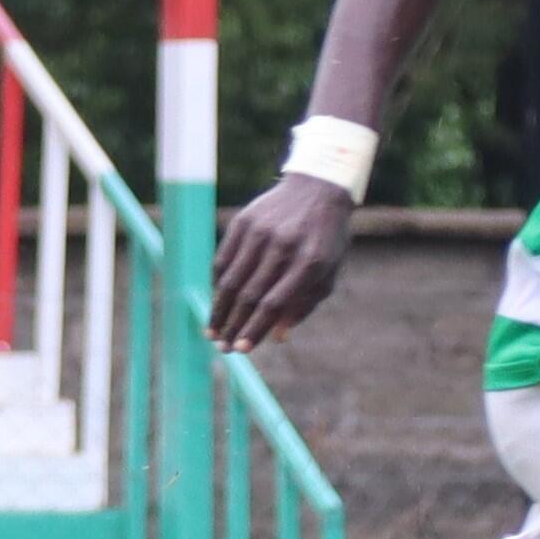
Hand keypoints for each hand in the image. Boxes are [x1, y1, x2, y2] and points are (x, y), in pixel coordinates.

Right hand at [208, 172, 359, 348]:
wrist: (318, 188)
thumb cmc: (325, 239)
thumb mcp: (327, 272)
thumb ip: (304, 305)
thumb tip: (276, 337)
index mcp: (309, 263)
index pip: (274, 304)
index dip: (255, 329)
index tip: (241, 349)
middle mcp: (283, 246)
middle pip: (249, 295)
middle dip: (232, 325)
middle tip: (222, 347)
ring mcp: (261, 232)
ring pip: (231, 279)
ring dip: (219, 310)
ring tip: (212, 331)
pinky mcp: (244, 221)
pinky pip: (224, 258)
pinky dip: (218, 284)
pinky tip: (217, 301)